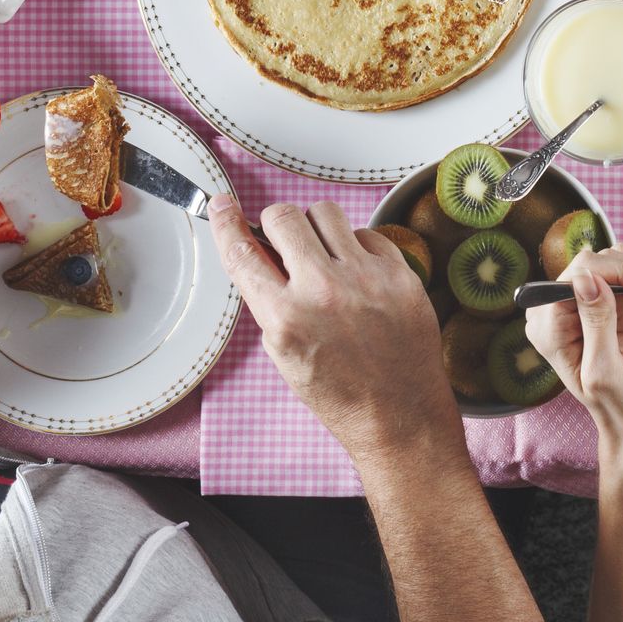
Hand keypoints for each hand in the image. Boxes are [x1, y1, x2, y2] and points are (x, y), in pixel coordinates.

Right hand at [210, 194, 457, 455]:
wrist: (400, 416)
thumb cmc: (340, 394)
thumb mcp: (285, 355)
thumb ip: (270, 302)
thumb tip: (262, 252)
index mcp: (284, 318)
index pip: (242, 252)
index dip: (225, 223)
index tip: (222, 205)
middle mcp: (323, 292)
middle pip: (284, 217)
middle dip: (277, 225)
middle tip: (285, 242)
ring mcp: (365, 279)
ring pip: (326, 212)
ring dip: (316, 228)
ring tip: (324, 255)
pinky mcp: (400, 275)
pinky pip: (368, 233)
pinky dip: (357, 247)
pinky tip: (359, 274)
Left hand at [524, 246, 622, 445]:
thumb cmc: (619, 407)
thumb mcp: (605, 371)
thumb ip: (595, 323)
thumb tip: (587, 278)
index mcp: (550, 326)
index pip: (580, 273)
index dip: (620, 272)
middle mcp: (562, 310)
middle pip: (602, 262)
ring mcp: (588, 305)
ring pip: (620, 263)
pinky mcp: (611, 304)